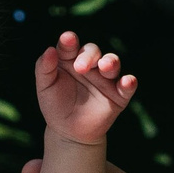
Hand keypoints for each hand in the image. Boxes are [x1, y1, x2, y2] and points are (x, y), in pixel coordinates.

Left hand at [33, 31, 136, 145]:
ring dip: (111, 62)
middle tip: (80, 68)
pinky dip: (129, 83)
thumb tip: (50, 49)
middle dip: (88, 55)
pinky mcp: (118, 95)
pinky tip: (127, 82)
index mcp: (70, 59)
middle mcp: (90, 65)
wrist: (68, 132)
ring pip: (112, 63)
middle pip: (93, 51)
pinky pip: (127, 86)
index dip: (69, 41)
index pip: (71, 45)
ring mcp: (105, 79)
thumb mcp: (45, 87)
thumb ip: (44, 68)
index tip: (68, 39)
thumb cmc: (55, 105)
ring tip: (104, 66)